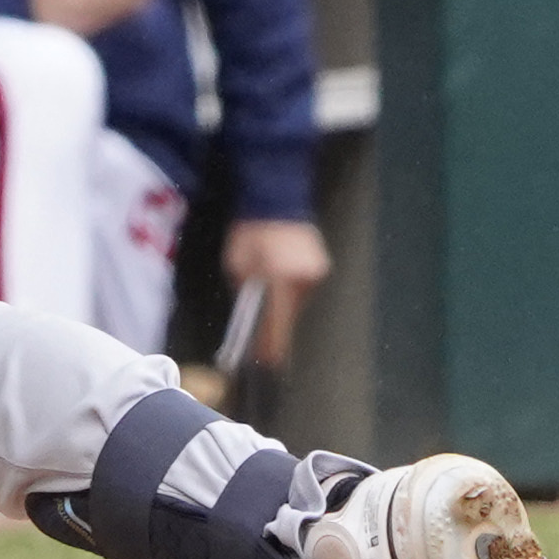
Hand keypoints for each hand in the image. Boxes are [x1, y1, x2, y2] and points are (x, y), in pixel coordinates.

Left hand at [222, 214, 330, 365]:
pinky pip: (303, 287)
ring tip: (267, 300)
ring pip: (297, 302)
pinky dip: (291, 289)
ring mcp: (316, 271)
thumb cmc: (249, 229)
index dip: (271, 345)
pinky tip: (279, 281)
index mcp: (280, 277)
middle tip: (261, 334)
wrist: (276, 196)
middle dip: (275, 324)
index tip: (267, 362)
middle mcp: (303, 278)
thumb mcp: (236, 263)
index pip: (276, 322)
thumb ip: (244, 291)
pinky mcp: (321, 265)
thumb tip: (250, 318)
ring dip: (283, 305)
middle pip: (289, 315)